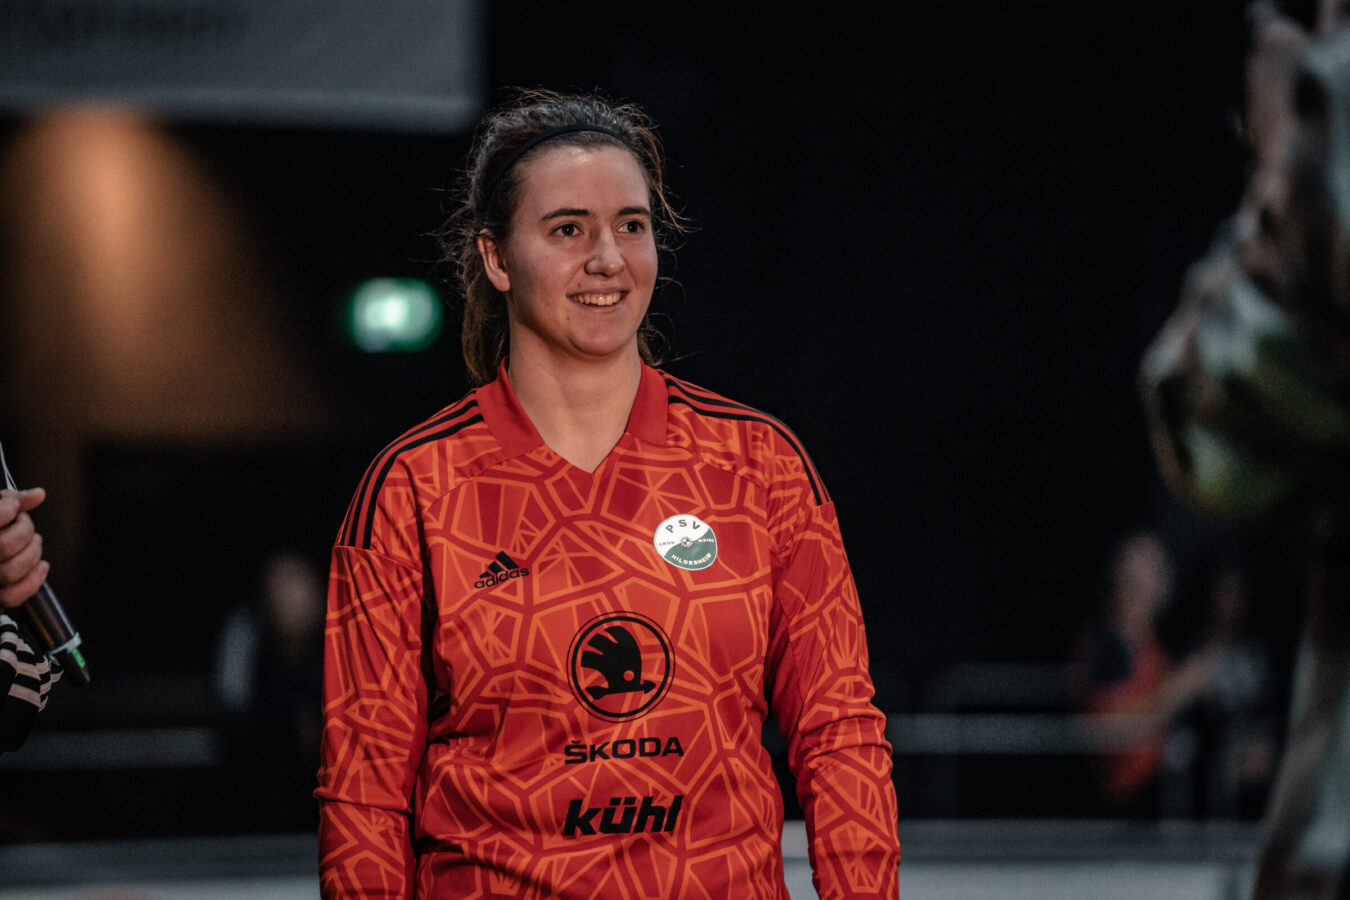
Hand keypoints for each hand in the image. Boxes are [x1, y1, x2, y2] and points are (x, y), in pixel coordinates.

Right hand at [0, 487, 48, 607]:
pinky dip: (34, 579)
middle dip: (24, 531)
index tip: (15, 505)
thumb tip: (40, 494)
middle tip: (25, 523)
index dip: (9, 508)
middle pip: (4, 546)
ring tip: (34, 542)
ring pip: (10, 570)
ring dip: (33, 552)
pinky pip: (13, 596)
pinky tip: (41, 565)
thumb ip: (11, 500)